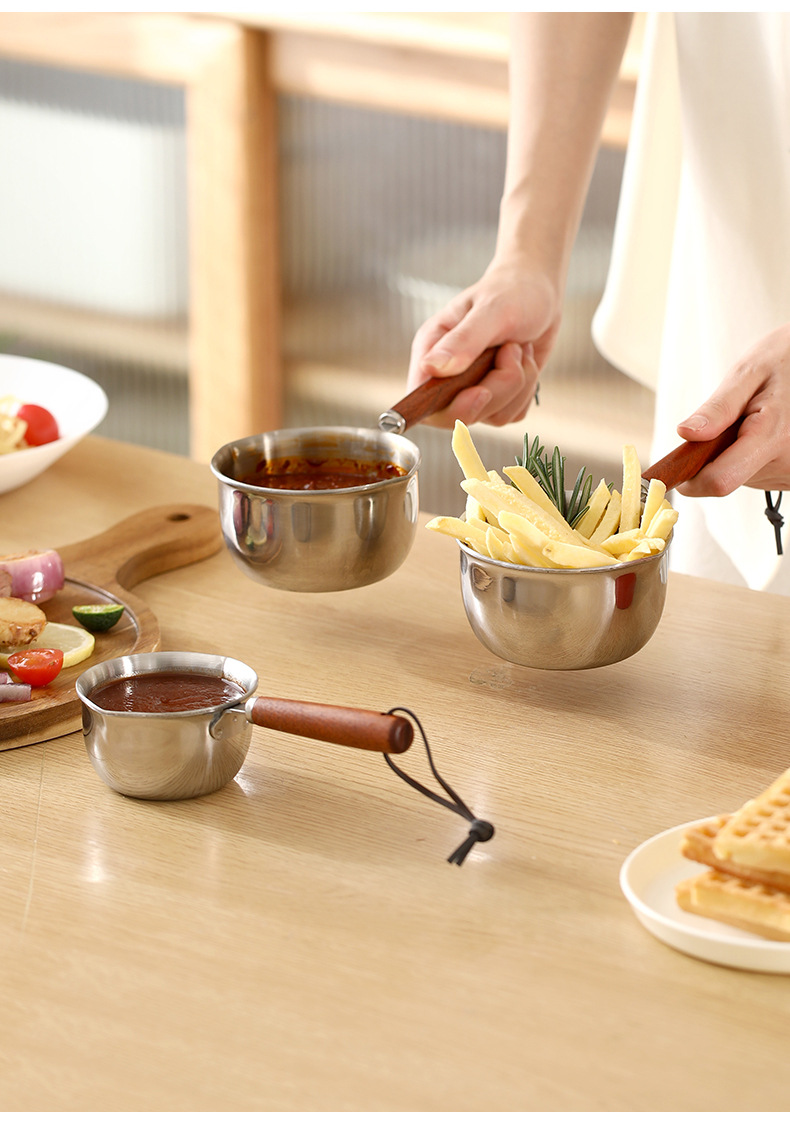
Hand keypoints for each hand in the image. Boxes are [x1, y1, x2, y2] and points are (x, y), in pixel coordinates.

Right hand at [405, 259, 559, 427]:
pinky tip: (523, 361)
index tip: (481, 391)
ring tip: (517, 349)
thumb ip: (463, 340)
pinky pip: (513, 414)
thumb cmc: (511, 291)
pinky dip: (527, 390)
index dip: (449, 408)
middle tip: (510, 353)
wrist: (540, 290)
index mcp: (431, 351)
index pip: (422, 399)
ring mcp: (471, 390)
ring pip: (493, 416)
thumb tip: (432, 368)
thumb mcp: (491, 310)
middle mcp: (446, 376)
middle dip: (497, 390)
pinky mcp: (497, 398)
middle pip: (461, 416)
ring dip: (517, 385)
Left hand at [676, 324, 789, 495]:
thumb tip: (686, 433)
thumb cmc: (783, 360)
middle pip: (726, 478)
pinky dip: (749, 457)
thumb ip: (718, 408)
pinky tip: (765, 432)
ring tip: (753, 422)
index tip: (674, 467)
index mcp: (772, 437)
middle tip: (730, 421)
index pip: (719, 481)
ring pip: (740, 477)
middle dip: (713, 455)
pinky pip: (756, 474)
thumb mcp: (748, 374)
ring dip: (733, 454)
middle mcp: (786, 463)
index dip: (690, 480)